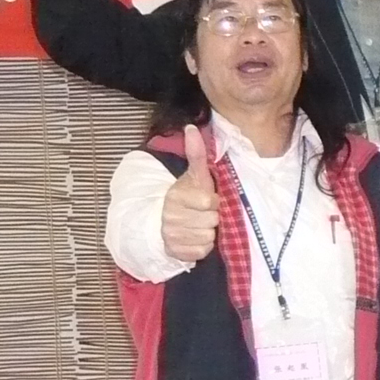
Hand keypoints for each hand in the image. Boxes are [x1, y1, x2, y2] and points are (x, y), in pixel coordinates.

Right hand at [161, 125, 220, 263]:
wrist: (165, 222)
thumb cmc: (188, 197)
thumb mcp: (194, 175)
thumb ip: (196, 154)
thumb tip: (192, 127)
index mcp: (175, 196)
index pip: (208, 201)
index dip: (213, 201)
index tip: (209, 199)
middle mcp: (170, 216)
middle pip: (211, 221)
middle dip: (212, 218)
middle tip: (204, 214)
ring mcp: (171, 235)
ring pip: (207, 236)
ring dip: (209, 232)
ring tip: (200, 224)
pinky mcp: (176, 252)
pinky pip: (202, 250)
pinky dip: (203, 246)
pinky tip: (196, 237)